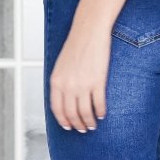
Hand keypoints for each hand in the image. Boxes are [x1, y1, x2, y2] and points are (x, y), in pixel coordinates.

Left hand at [48, 17, 110, 131]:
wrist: (89, 31)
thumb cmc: (76, 45)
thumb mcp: (60, 65)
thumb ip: (61, 83)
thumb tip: (65, 99)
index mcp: (56, 81)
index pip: (57, 109)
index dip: (63, 121)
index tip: (68, 127)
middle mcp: (68, 86)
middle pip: (72, 114)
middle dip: (78, 124)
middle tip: (83, 128)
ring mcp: (83, 85)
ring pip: (86, 113)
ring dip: (90, 121)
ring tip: (93, 124)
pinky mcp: (98, 82)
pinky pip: (99, 104)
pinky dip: (101, 112)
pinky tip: (102, 114)